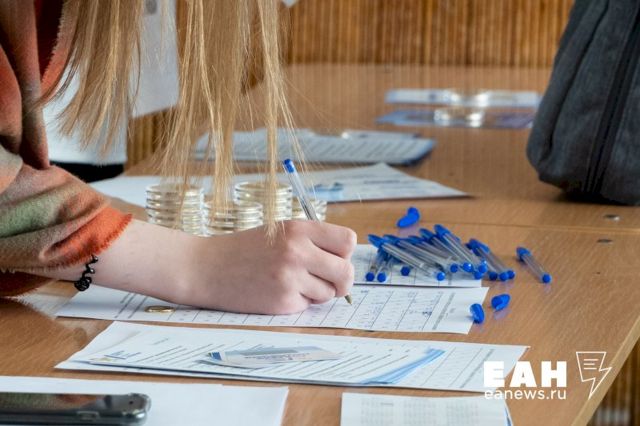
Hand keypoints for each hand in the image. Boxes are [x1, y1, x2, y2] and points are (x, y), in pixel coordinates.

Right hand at [183, 220, 356, 313]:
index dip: (344, 253)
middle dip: (342, 281)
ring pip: (329, 293)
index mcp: (299, 229)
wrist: (207, 268)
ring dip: (317, 293)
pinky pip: (308, 306)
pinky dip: (298, 302)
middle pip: (346, 272)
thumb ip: (312, 241)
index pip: (348, 241)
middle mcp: (297, 251)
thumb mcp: (280, 232)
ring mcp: (290, 277)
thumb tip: (346, 260)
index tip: (334, 258)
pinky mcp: (282, 301)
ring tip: (291, 283)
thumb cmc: (245, 250)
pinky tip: (276, 292)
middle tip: (330, 282)